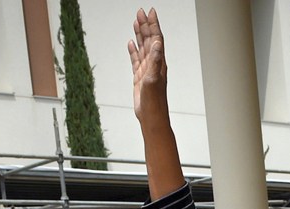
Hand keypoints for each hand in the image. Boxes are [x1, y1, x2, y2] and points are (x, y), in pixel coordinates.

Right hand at [129, 8, 168, 125]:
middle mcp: (154, 64)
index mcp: (159, 62)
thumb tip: (158, 43)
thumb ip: (156, 60)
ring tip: (136, 22)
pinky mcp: (139, 77)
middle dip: (145, 25)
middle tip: (140, 12)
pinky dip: (133, 50)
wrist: (151, 116)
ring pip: (142, 47)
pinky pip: (136, 60)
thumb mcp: (154, 79)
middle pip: (149, 39)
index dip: (153, 24)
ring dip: (139, 34)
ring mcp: (146, 70)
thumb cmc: (154, 101)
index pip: (156, 38)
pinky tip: (131, 44)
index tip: (150, 12)